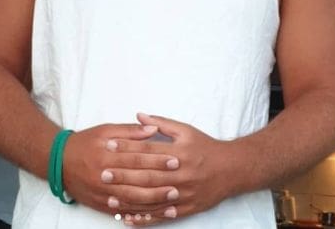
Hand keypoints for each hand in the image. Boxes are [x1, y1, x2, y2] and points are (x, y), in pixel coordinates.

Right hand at [62, 123, 181, 217]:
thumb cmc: (85, 142)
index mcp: (107, 153)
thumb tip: (153, 129)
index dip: (158, 160)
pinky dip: (139, 213)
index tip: (176, 159)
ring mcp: (102, 192)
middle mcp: (104, 175)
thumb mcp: (106, 130)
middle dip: (160, 182)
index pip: (137, 157)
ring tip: (172, 200)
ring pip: (132, 199)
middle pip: (136, 180)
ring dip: (154, 201)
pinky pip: (123, 211)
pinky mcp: (100, 204)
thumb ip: (131, 131)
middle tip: (180, 182)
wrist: (59, 161)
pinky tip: (154, 214)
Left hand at [101, 113, 230, 224]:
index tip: (109, 145)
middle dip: (123, 175)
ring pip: (152, 199)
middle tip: (103, 173)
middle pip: (147, 175)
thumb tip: (139, 116)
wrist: (231, 169)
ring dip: (130, 199)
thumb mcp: (185, 130)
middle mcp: (180, 174)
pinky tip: (129, 218)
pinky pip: (162, 216)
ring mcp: (183, 194)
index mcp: (179, 153)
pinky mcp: (186, 209)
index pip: (148, 150)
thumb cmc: (205, 146)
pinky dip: (144, 218)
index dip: (127, 147)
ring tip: (110, 198)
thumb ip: (161, 123)